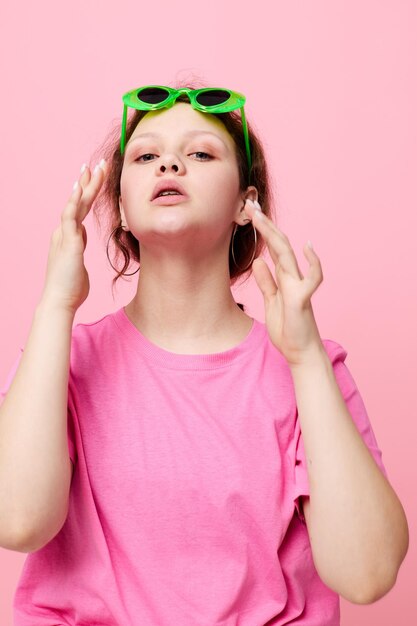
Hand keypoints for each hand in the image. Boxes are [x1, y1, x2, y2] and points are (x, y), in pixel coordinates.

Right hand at [40, 159, 106, 313]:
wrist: (60, 301)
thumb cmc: (70, 287)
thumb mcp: (78, 262)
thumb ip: (79, 246)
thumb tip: (82, 236)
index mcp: (68, 236)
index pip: (81, 208)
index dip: (88, 192)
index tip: (96, 176)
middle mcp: (64, 231)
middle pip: (79, 201)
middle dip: (89, 181)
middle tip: (99, 163)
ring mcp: (64, 235)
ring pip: (76, 204)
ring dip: (85, 185)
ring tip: (94, 167)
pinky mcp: (68, 242)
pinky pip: (70, 216)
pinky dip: (74, 201)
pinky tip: (78, 187)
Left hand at [244, 199, 324, 366]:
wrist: (299, 353)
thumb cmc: (287, 329)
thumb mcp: (271, 301)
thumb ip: (267, 282)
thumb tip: (258, 262)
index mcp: (284, 278)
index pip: (272, 248)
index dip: (262, 229)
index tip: (249, 212)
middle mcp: (292, 278)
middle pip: (278, 245)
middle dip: (265, 224)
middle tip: (249, 204)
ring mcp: (299, 286)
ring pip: (288, 255)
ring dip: (274, 234)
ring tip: (260, 216)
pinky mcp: (302, 299)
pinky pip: (312, 278)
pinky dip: (313, 263)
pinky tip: (307, 247)